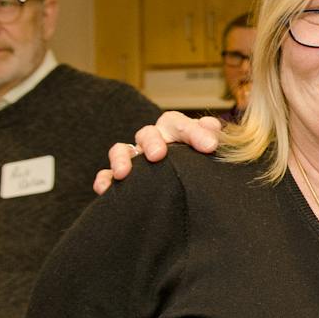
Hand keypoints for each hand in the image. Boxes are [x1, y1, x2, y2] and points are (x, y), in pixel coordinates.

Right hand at [93, 112, 223, 194]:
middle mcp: (153, 142)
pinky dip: (104, 179)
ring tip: (124, 173)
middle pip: (147, 133)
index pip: (179, 123)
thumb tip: (213, 127)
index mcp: (174, 132)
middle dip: (151, 142)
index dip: (193, 132)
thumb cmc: (201, 164)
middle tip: (158, 155)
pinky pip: (107, 175)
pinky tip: (105, 188)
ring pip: (122, 150)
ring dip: (121, 158)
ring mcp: (135, 158)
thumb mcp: (210, 150)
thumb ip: (212, 137)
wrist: (192, 194)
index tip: (209, 146)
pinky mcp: (120, 177)